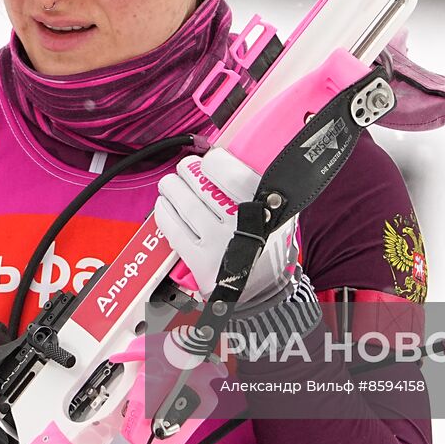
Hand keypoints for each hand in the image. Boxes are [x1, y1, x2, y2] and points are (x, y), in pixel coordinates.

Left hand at [154, 148, 297, 304]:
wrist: (264, 288)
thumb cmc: (268, 243)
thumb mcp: (280, 211)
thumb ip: (262, 186)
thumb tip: (231, 155)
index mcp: (263, 207)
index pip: (230, 172)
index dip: (214, 161)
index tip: (210, 159)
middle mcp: (241, 224)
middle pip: (202, 185)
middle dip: (187, 171)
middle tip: (185, 168)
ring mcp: (219, 244)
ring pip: (185, 204)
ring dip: (171, 188)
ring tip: (170, 184)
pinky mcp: (201, 262)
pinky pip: (174, 230)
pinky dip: (164, 213)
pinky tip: (163, 205)